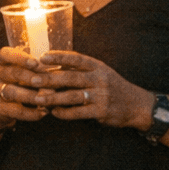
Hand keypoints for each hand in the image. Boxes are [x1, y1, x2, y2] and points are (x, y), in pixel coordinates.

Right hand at [0, 45, 50, 126]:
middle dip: (31, 77)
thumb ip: (34, 63)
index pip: (6, 54)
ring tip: (48, 98)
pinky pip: (15, 110)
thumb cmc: (17, 81)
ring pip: (12, 92)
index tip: (36, 62)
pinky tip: (44, 112)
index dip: (21, 58)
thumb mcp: (21, 68)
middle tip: (48, 82)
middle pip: (12, 73)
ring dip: (32, 95)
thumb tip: (54, 56)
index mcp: (1, 60)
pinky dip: (31, 112)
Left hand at [28, 50, 149, 127]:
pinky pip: (79, 112)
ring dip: (53, 98)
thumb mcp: (100, 72)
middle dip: (50, 78)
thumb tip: (52, 66)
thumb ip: (80, 69)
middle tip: (32, 79)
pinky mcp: (102, 111)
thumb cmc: (112, 86)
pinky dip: (65, 112)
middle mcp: (99, 79)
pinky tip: (54, 112)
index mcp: (97, 66)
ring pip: (72, 96)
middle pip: (70, 77)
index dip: (59, 57)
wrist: (136, 105)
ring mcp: (101, 95)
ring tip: (38, 99)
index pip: (76, 59)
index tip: (42, 57)